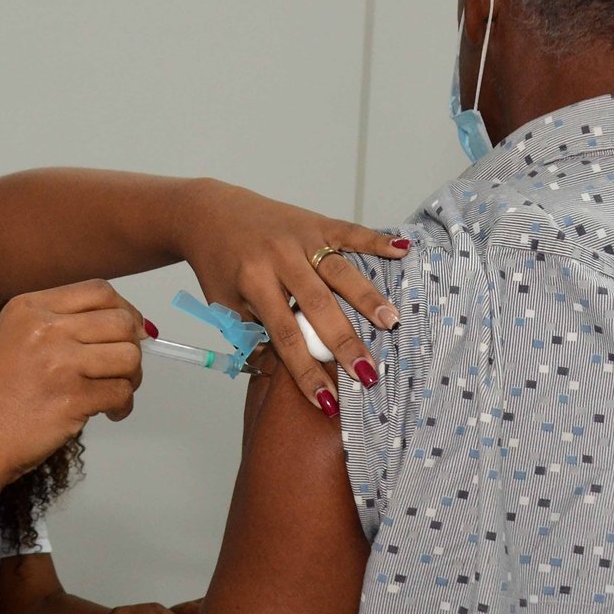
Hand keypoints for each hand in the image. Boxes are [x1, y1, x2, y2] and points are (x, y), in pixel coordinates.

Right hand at [0, 280, 145, 485]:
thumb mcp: (13, 339)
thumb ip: (60, 326)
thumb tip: (123, 326)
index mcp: (29, 307)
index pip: (98, 291)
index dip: (124, 310)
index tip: (130, 329)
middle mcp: (45, 328)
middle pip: (121, 321)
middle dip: (133, 345)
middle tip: (124, 367)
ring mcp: (59, 362)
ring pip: (129, 356)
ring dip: (131, 377)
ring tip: (115, 391)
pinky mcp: (72, 398)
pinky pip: (121, 393)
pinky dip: (123, 405)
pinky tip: (109, 413)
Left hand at [179, 180, 407, 413]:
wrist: (210, 214)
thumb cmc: (219, 265)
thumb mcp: (224, 305)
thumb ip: (253, 336)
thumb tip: (282, 374)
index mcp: (253, 282)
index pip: (284, 335)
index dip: (306, 370)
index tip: (328, 400)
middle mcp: (279, 259)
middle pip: (317, 305)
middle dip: (344, 342)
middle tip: (369, 372)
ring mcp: (300, 237)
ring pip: (339, 271)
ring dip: (367, 298)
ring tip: (391, 322)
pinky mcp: (315, 221)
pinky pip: (350, 232)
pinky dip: (377, 241)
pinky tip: (403, 252)